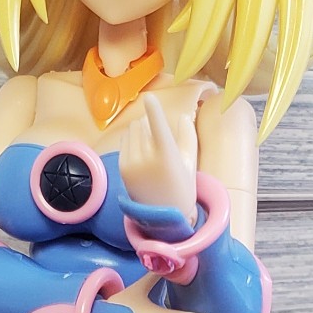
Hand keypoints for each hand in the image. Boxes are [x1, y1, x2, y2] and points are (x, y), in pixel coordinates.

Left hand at [118, 93, 197, 219]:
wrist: (163, 215)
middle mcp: (147, 159)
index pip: (159, 127)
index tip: (149, 97)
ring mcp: (132, 163)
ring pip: (132, 130)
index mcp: (167, 156)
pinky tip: (142, 153)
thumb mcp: (189, 161)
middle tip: (159, 140)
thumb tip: (183, 115)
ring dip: (140, 130)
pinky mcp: (122, 167)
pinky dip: (132, 140)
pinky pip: (125, 140)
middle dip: (149, 123)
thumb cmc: (182, 185)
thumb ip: (188, 136)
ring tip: (151, 148)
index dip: (154, 110)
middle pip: (142, 123)